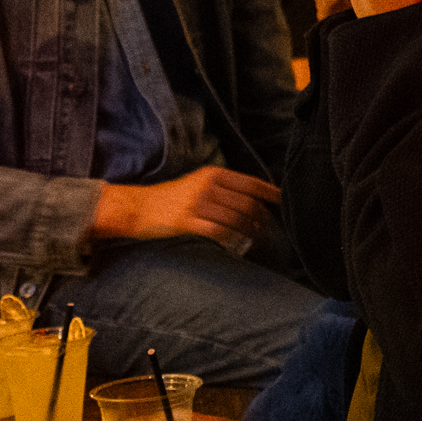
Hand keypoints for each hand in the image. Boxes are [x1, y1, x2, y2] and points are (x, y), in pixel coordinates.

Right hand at [94, 165, 282, 249]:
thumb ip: (223, 186)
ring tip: (255, 239)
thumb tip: (254, 198)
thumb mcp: (198, 182)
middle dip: (262, 219)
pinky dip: (232, 240)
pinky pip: (220, 232)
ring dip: (250, 232)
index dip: (272, 194)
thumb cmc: (171, 197)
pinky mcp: (187, 222)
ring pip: (237, 220)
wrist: (137, 207)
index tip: (283, 203)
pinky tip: (237, 246)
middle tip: (268, 229)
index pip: (252, 183)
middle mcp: (208, 186)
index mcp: (213, 174)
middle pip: (248, 204)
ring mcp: (197, 204)